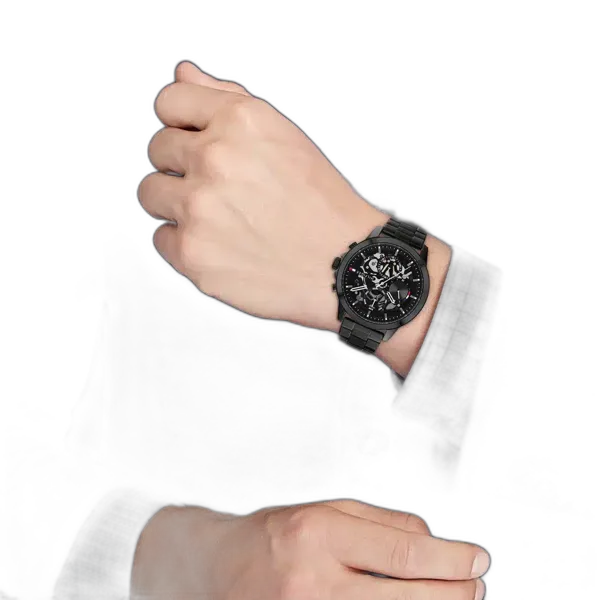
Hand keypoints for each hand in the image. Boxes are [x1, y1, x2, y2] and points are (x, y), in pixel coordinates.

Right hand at [132, 499, 487, 598]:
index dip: (451, 560)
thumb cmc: (272, 537)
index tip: (476, 559)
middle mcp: (316, 582)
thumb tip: (430, 542)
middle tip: (476, 587)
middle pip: (407, 596)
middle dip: (454, 594)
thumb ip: (379, 522)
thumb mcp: (324, 510)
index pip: (403, 553)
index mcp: (320, 535)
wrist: (218, 573)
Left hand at [138, 62, 388, 330]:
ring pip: (151, 193)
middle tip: (217, 187)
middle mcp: (213, 159)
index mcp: (238, 120)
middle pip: (158, 149)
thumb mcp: (284, 135)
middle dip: (181, 165)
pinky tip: (218, 245)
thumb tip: (184, 72)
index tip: (194, 140)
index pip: (170, 101)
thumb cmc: (321, 202)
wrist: (343, 263)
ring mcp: (198, 209)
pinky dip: (184, 242)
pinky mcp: (193, 253)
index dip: (182, 122)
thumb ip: (227, 99)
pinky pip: (162, 238)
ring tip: (213, 217)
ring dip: (175, 203)